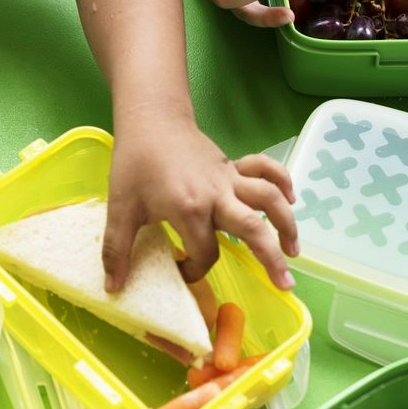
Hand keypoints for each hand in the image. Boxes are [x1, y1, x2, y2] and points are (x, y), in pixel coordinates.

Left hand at [100, 117, 298, 293]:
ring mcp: (229, 179)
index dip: (195, 270)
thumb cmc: (134, 163)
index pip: (205, 252)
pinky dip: (282, 181)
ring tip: (294, 252)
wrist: (151, 120)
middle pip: (254, 228)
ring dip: (287, 224)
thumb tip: (113, 289)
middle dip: (271, 259)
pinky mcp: (233, 166)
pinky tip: (291, 200)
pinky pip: (266, 170)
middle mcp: (216, 194)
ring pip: (269, 199)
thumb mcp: (120, 207)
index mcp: (189, 208)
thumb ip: (117, 249)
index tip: (183, 271)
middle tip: (285, 285)